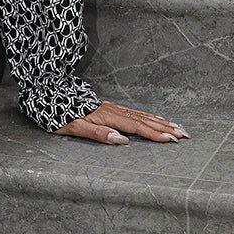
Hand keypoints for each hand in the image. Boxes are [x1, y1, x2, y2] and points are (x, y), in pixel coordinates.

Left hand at [53, 100, 190, 144]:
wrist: (48, 93)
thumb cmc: (58, 114)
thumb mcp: (73, 127)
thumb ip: (97, 134)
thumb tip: (121, 140)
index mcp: (106, 117)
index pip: (136, 127)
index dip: (155, 134)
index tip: (172, 140)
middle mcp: (112, 111)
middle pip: (144, 120)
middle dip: (165, 128)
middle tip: (185, 135)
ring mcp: (112, 108)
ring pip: (141, 114)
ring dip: (161, 121)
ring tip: (178, 126)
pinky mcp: (109, 107)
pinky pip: (135, 111)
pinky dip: (149, 115)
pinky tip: (156, 117)